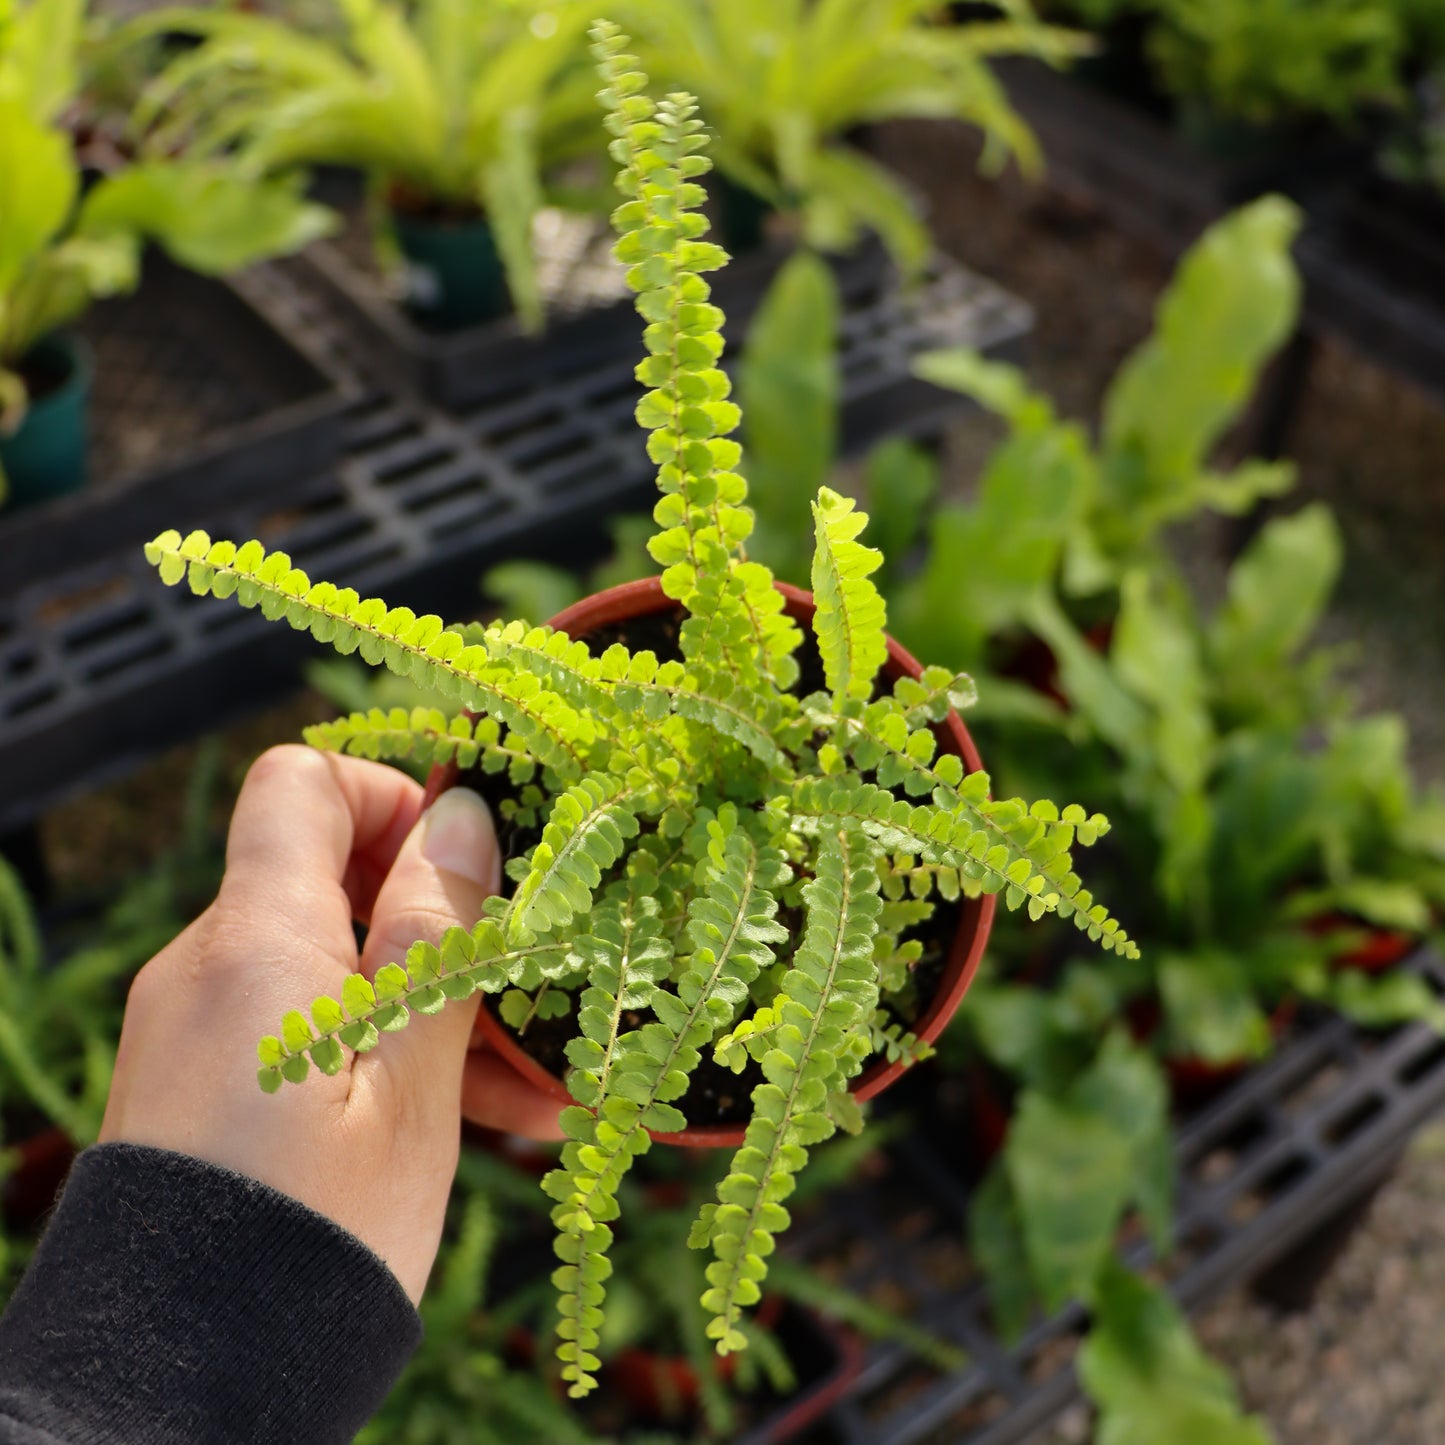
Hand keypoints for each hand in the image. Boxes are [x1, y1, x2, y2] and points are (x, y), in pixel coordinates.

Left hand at [100, 745, 562, 1303]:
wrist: (187, 1387)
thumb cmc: (316, 1235)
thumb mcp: (412, 1081)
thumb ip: (438, 935)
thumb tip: (460, 814)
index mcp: (256, 941)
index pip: (303, 784)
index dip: (390, 796)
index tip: (465, 862)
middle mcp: (211, 965)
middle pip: (332, 876)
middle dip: (438, 920)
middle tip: (522, 989)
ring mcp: (203, 1026)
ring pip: (334, 961)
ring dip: (429, 1001)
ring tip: (525, 1089)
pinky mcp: (208, 1080)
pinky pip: (306, 1024)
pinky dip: (382, 1048)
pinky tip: (476, 1118)